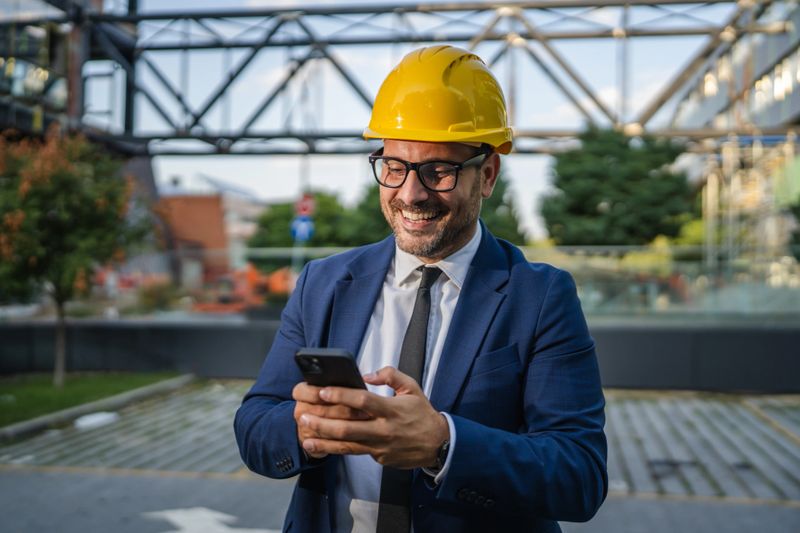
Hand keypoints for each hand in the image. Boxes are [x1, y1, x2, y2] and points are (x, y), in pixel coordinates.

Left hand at [298, 367, 448, 467]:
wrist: (438, 444)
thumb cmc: (422, 413)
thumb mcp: (412, 388)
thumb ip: (391, 375)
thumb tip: (368, 374)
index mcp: (391, 409)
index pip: (362, 401)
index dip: (341, 395)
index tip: (323, 391)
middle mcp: (383, 429)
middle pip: (348, 427)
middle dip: (323, 422)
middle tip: (304, 415)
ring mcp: (380, 447)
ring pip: (347, 445)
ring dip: (324, 442)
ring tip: (305, 437)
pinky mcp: (379, 458)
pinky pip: (355, 452)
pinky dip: (337, 450)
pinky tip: (321, 447)